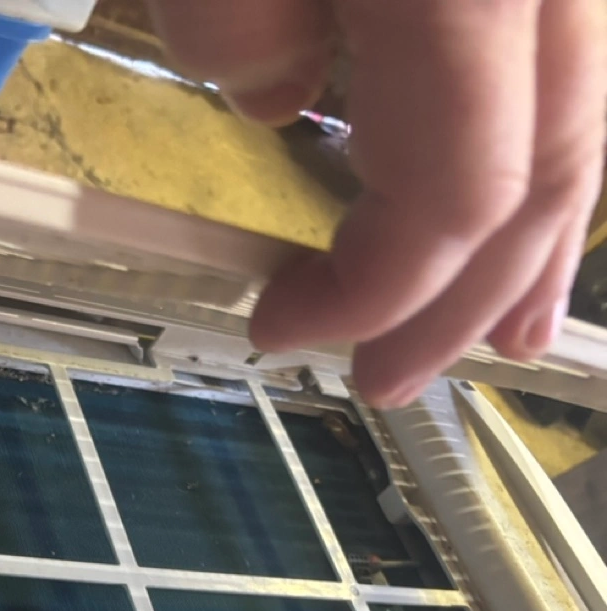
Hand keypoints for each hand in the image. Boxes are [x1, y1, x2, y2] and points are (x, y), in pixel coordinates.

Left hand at [147, 0, 606, 406]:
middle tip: (388, 381)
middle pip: (538, 179)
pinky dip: (539, 145)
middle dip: (459, 303)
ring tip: (496, 334)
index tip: (275, 325)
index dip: (371, 289)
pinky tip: (520, 197)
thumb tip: (273, 103)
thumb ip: (234, 34)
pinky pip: (563, 63)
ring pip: (580, 119)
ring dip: (529, 244)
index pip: (451, 195)